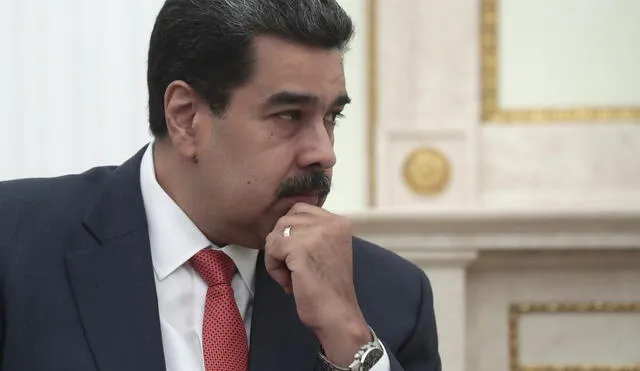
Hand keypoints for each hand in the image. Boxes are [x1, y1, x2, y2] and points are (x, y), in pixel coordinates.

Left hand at [264, 203, 371, 366]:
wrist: (337, 314)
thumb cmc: (328, 288)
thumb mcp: (327, 250)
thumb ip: (311, 233)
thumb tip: (281, 224)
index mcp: (339, 222)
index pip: (300, 209)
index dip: (291, 232)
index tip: (298, 256)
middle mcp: (331, 223)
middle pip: (285, 220)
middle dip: (282, 244)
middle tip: (294, 268)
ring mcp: (316, 233)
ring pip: (276, 233)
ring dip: (277, 257)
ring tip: (292, 276)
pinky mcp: (300, 248)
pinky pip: (271, 248)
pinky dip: (274, 267)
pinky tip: (289, 282)